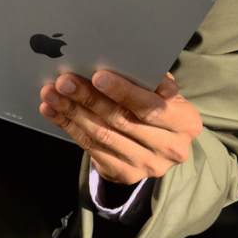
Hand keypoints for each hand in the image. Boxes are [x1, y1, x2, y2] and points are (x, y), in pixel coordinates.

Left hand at [39, 71, 202, 184]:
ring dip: (72, 112)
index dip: (123, 92)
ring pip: (102, 136)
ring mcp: (146, 166)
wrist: (161, 143)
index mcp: (185, 122)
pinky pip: (91, 148)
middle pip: (121, 121)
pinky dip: (69, 127)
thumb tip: (130, 63)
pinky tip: (53, 111)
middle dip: (89, 98)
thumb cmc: (158, 104)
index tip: (98, 76)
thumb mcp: (163, 90)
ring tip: (51, 94)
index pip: (150, 107)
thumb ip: (151, 78)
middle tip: (64, 82)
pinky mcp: (124, 174)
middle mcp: (170, 148)